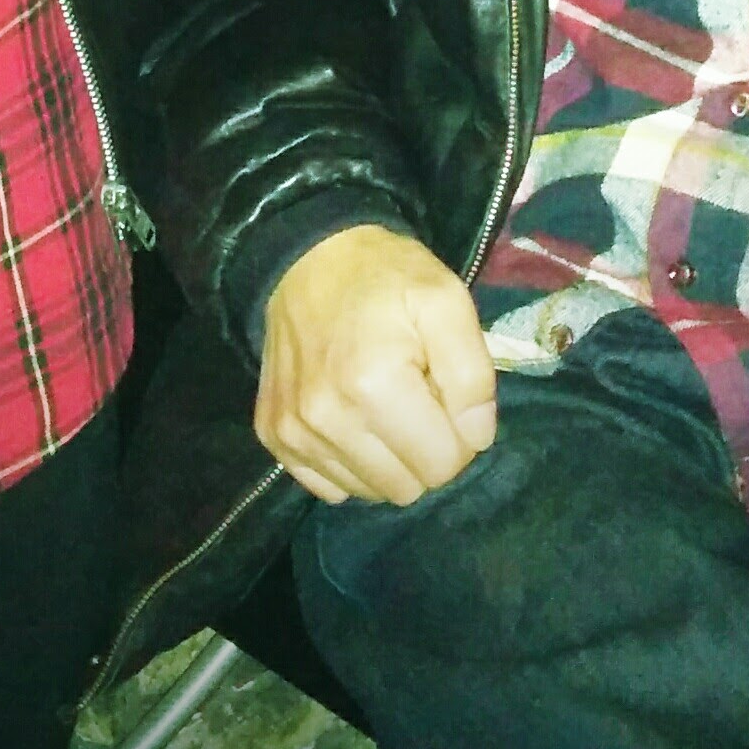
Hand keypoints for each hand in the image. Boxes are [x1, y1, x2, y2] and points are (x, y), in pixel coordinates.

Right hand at [257, 223, 495, 504]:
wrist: (308, 256)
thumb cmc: (386, 277)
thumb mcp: (447, 301)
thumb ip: (473, 375)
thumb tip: (475, 438)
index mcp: (374, 387)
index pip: (443, 465)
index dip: (457, 433)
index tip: (443, 392)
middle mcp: (326, 419)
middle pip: (405, 488)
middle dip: (423, 450)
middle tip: (416, 398)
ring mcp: (293, 432)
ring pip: (368, 492)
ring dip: (386, 459)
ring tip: (382, 402)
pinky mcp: (273, 436)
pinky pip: (329, 486)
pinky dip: (349, 462)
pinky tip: (351, 417)